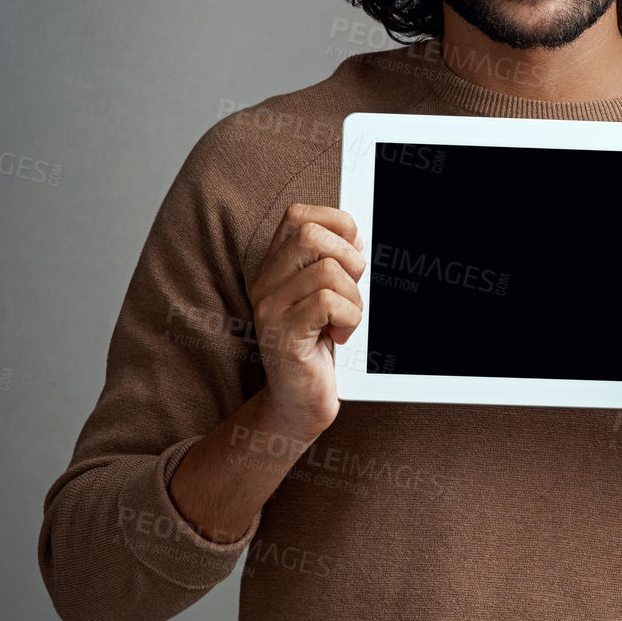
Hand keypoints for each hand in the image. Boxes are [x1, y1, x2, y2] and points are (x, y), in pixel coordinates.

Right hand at [247, 203, 365, 442]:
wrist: (300, 403)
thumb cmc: (319, 350)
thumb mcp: (329, 300)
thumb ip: (335, 266)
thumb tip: (355, 236)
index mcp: (274, 269)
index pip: (298, 216)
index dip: (335, 223)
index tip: (353, 252)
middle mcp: (265, 284)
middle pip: (311, 235)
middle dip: (348, 259)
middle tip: (352, 291)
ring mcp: (270, 309)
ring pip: (327, 271)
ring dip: (353, 299)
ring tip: (346, 322)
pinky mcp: (283, 335)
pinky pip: (328, 303)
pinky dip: (349, 319)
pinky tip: (340, 336)